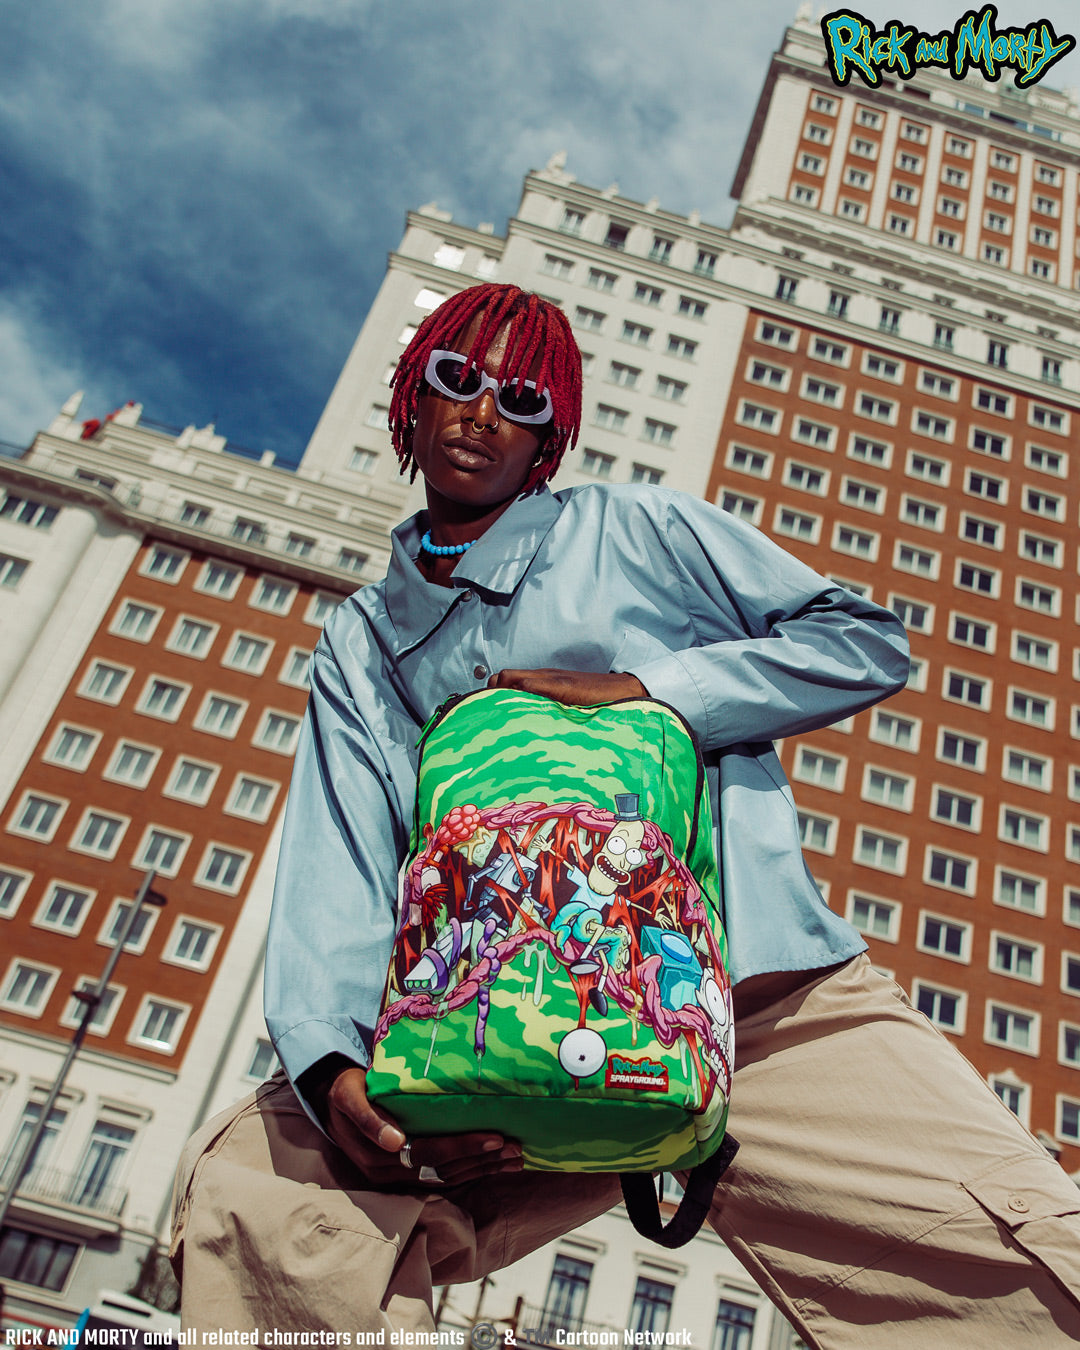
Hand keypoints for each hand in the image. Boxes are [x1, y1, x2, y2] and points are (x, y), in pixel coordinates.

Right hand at [323, 1066, 522, 1186]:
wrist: (334, 1105)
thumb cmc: (348, 1091)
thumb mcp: (350, 1096)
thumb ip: (369, 1118)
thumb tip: (394, 1142)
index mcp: (377, 1155)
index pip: (428, 1153)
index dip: (463, 1146)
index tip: (494, 1137)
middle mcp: (390, 1172)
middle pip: (444, 1170)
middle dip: (482, 1161)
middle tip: (516, 1148)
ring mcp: (399, 1178)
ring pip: (447, 1179)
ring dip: (482, 1170)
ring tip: (514, 1159)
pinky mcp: (406, 1176)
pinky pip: (442, 1179)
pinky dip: (471, 1172)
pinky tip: (494, 1166)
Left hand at [488, 668, 646, 706]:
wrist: (622, 692)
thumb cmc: (596, 702)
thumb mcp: (565, 706)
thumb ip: (547, 711)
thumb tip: (526, 732)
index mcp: (542, 681)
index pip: (505, 680)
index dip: (493, 695)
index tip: (488, 715)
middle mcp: (542, 676)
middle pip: (502, 677)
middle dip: (491, 695)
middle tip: (489, 718)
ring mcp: (551, 678)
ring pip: (511, 678)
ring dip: (501, 694)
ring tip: (498, 717)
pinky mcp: (560, 685)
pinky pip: (530, 685)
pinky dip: (518, 694)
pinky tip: (515, 713)